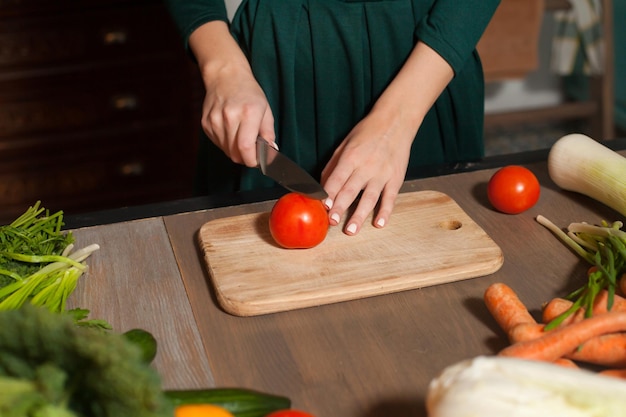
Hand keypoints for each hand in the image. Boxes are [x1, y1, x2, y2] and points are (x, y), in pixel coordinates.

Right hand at [200, 64, 274, 166]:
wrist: (225, 76)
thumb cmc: (248, 92)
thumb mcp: (265, 109)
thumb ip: (268, 133)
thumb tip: (270, 153)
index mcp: (248, 113)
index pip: (246, 148)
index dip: (252, 160)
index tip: (257, 161)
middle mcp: (229, 117)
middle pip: (235, 154)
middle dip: (245, 157)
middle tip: (252, 150)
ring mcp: (215, 120)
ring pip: (226, 151)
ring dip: (235, 150)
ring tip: (241, 136)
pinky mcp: (206, 123)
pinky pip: (218, 144)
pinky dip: (226, 143)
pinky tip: (231, 131)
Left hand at [322, 41, 453, 234]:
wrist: (396, 122)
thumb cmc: (366, 133)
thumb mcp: (344, 145)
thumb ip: (333, 166)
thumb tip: (321, 186)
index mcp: (351, 157)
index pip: (337, 178)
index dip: (328, 193)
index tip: (321, 206)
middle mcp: (367, 166)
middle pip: (351, 190)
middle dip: (340, 207)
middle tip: (332, 222)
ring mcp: (383, 173)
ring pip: (369, 198)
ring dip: (360, 215)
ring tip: (351, 230)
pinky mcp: (396, 178)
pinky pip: (390, 198)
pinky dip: (385, 211)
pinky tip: (379, 223)